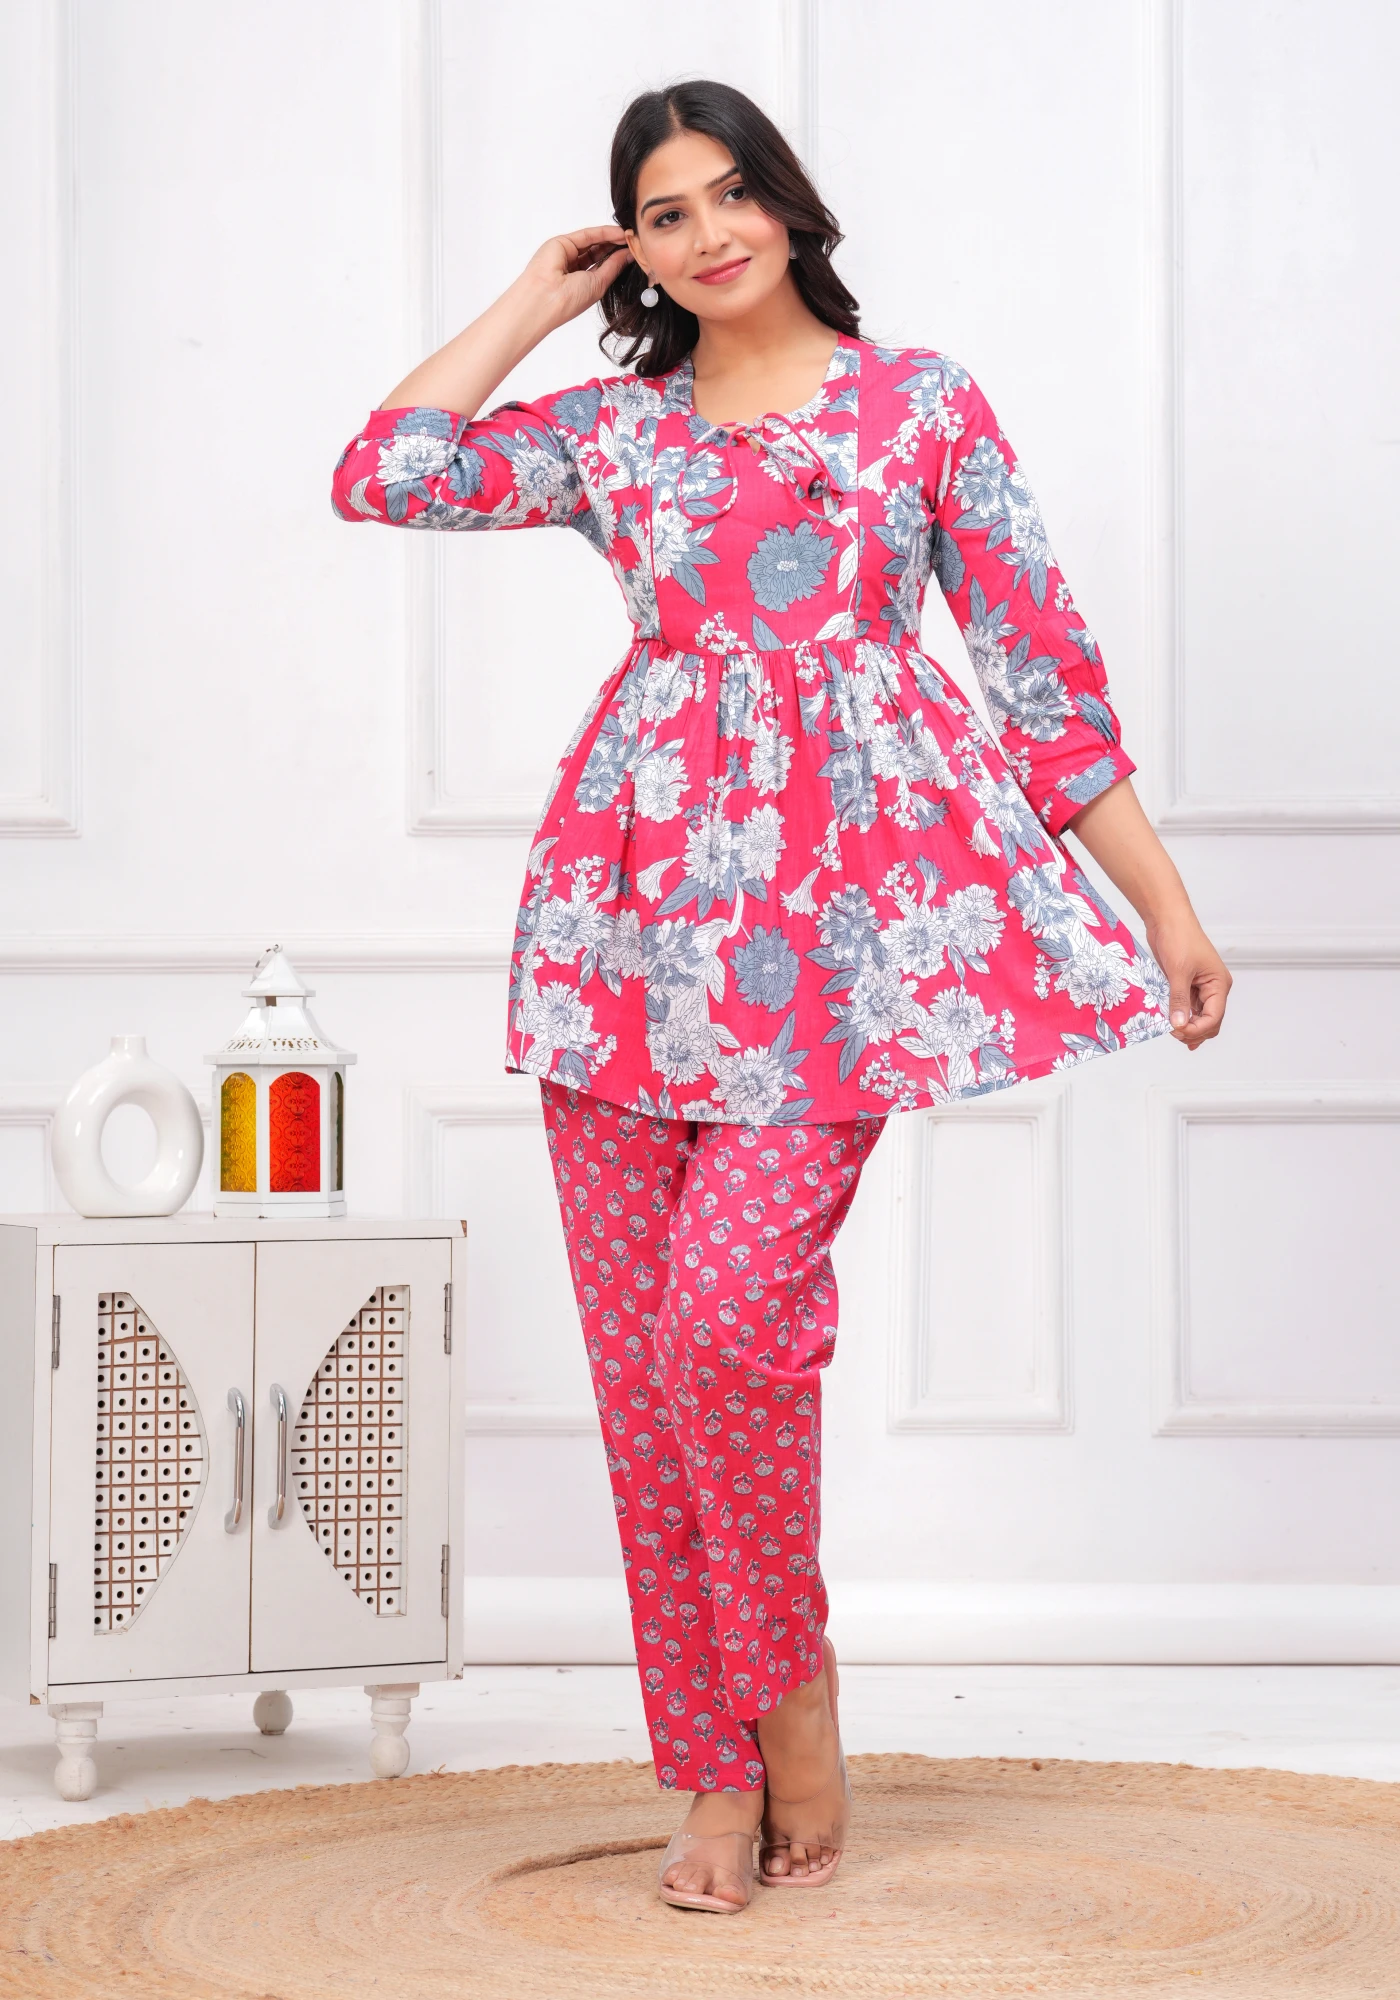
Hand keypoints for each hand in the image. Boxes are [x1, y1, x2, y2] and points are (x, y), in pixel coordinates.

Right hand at [519, 225, 633, 330]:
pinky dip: (604, 233)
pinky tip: (619, 233)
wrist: (546, 297)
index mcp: (580, 282)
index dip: (618, 258)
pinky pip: (587, 235)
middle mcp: (572, 267)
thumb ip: (613, 267)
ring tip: (630, 236)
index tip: (635, 253)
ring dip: (612, 238)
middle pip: (598, 252)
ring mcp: (567, 253)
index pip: (602, 266)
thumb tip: (628, 256)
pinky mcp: (563, 242)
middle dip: (616, 246)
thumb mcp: (599, 283)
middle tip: (635, 241)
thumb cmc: (569, 300)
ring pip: (593, 242)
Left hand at [1145, 911, 1231, 1050]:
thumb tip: (1179, 1024)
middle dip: (1194, 1031)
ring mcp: (1200, 987)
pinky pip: (1186, 1006)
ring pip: (1197, 1016)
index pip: (1214, 1017)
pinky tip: (1169, 1023)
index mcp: (1219, 984)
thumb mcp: (1178, 972)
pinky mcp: (1186, 984)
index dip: (1197, 1029)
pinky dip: (1179, 1015)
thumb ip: (1179, 1000)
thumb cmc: (1179, 938)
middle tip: (1174, 1033)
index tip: (1177, 1030)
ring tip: (1170, 1030)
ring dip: (1186, 1025)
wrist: (1167, 919)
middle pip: (1209, 1021)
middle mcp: (1213, 988)